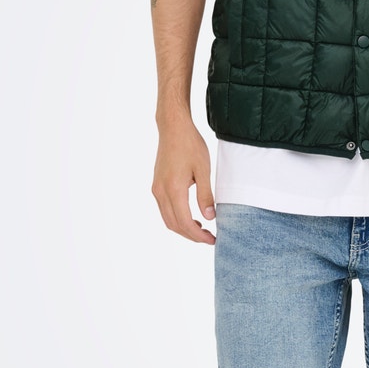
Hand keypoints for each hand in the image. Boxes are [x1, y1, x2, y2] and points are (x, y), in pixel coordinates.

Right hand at [152, 116, 216, 244]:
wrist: (173, 128)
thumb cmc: (190, 145)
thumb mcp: (203, 169)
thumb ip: (205, 195)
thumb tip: (210, 217)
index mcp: (173, 189)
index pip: (184, 222)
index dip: (198, 235)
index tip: (212, 240)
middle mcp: (161, 192)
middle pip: (174, 225)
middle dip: (191, 236)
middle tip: (209, 238)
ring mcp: (156, 189)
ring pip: (167, 219)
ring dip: (183, 228)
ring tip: (202, 230)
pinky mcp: (156, 185)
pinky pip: (164, 210)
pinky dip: (177, 219)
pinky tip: (191, 217)